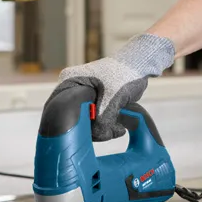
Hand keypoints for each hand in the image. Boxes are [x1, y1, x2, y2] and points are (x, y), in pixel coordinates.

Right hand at [48, 33, 174, 140]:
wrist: (140, 65)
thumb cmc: (125, 74)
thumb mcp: (112, 99)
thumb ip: (102, 119)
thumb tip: (98, 136)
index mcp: (69, 82)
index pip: (61, 109)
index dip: (72, 124)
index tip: (89, 134)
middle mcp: (72, 89)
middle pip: (74, 119)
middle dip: (92, 129)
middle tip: (109, 131)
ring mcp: (83, 96)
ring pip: (87, 122)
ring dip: (102, 129)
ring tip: (118, 127)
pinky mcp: (95, 102)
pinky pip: (95, 121)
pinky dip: (106, 126)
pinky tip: (118, 126)